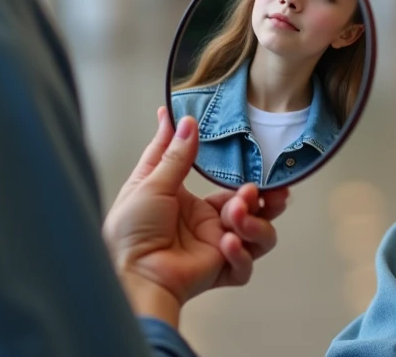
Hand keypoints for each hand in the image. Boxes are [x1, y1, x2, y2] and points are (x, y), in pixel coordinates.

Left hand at [102, 107, 288, 326]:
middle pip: (252, 205)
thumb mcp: (150, 184)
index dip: (238, 163)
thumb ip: (174, 154)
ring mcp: (217, 245)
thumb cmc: (129, 232)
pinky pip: (246, 264)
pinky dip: (242, 254)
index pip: (222, 177)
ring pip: (259, 233)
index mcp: (187, 199)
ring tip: (238, 215)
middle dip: (264, 197)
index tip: (248, 144)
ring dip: (255, 223)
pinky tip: (226, 244)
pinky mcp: (222, 270)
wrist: (132, 275)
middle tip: (266, 191)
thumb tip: (184, 120)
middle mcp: (207, 221)